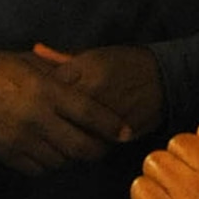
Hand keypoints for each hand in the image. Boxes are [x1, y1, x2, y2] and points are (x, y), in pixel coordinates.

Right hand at [0, 50, 129, 172]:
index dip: (111, 126)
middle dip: (98, 150)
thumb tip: (85, 76)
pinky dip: (49, 164)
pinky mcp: (9, 154)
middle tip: (103, 148)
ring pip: (62, 161)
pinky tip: (50, 153)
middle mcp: (38, 119)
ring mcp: (23, 140)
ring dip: (72, 158)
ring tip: (74, 149)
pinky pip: (39, 168)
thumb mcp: (30, 62)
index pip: (89, 113)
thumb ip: (59, 72)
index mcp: (46, 92)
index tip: (126, 133)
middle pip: (80, 147)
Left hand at [30, 43, 164, 138]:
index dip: (38, 97)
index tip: (34, 101)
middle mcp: (95, 94)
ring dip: (65, 140)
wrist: (165, 79)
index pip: (48, 89)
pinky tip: (80, 144)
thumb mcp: (94, 55)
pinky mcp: (120, 135)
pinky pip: (95, 147)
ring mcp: (108, 117)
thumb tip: (35, 50)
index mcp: (86, 72)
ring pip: (75, 136)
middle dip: (47, 124)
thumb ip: (62, 58)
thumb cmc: (125, 63)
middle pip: (58, 117)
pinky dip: (86, 148)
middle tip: (41, 125)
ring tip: (59, 137)